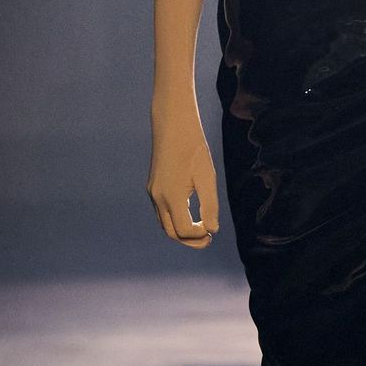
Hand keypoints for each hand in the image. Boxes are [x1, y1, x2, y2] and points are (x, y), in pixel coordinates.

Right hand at [147, 114, 219, 248]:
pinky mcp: (153, 187)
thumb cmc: (193, 149)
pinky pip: (162, 212)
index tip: (213, 230)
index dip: (200, 235)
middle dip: (190, 240)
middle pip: (172, 232)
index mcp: (172, 197)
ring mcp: (153, 193)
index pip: (184, 230)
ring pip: (165, 224)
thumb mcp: (207, 177)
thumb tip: (212, 229)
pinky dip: (175, 220)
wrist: (173, 125)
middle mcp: (158, 198)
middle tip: (208, 239)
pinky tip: (189, 216)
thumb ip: (210, 205)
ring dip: (181, 232)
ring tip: (201, 231)